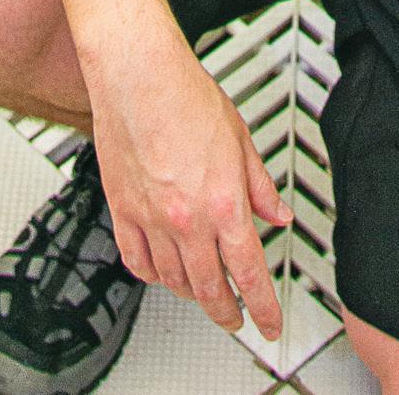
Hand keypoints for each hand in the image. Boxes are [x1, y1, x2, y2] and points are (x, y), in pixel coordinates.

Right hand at [89, 37, 291, 339]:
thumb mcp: (241, 139)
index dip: (262, 307)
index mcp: (224, 203)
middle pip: (210, 288)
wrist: (139, 75)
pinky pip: (136, 261)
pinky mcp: (122, 211)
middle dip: (228, 312)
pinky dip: (152, 276)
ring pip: (173, 281)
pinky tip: (162, 272)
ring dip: (193, 294)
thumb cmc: (187, 96)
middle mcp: (187, 219)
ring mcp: (151, 220)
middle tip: (237, 319)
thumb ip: (259, 185)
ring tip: (204, 292)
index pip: (249, 273)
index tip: (269, 323)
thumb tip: (276, 213)